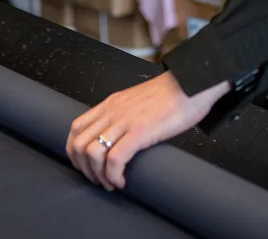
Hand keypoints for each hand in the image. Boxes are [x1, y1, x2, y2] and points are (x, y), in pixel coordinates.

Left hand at [67, 70, 229, 190]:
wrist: (192, 83)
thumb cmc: (172, 94)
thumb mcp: (138, 101)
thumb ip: (125, 114)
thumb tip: (121, 136)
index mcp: (111, 103)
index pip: (76, 128)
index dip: (75, 154)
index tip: (87, 167)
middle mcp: (113, 111)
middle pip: (79, 144)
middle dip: (84, 169)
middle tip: (100, 180)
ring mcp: (125, 120)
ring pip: (92, 153)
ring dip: (98, 175)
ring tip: (112, 183)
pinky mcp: (140, 131)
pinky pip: (115, 159)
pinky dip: (114, 175)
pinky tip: (123, 181)